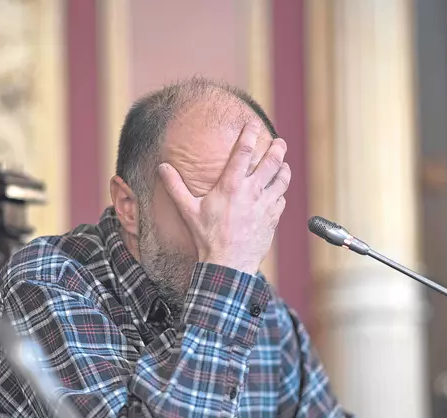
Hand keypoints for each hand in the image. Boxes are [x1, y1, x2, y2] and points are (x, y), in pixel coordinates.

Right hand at [158, 121, 289, 274]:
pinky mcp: (273, 218)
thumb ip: (175, 186)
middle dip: (277, 148)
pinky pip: (281, 199)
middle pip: (272, 161)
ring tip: (283, 163)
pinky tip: (278, 191)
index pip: (244, 151)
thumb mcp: (188, 210)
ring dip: (284, 168)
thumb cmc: (207, 237)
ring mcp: (265, 204)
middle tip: (279, 142)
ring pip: (282, 179)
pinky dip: (281, 192)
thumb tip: (162, 167)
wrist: (228, 263)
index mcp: (230, 185)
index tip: (254, 125)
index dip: (250, 134)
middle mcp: (251, 191)